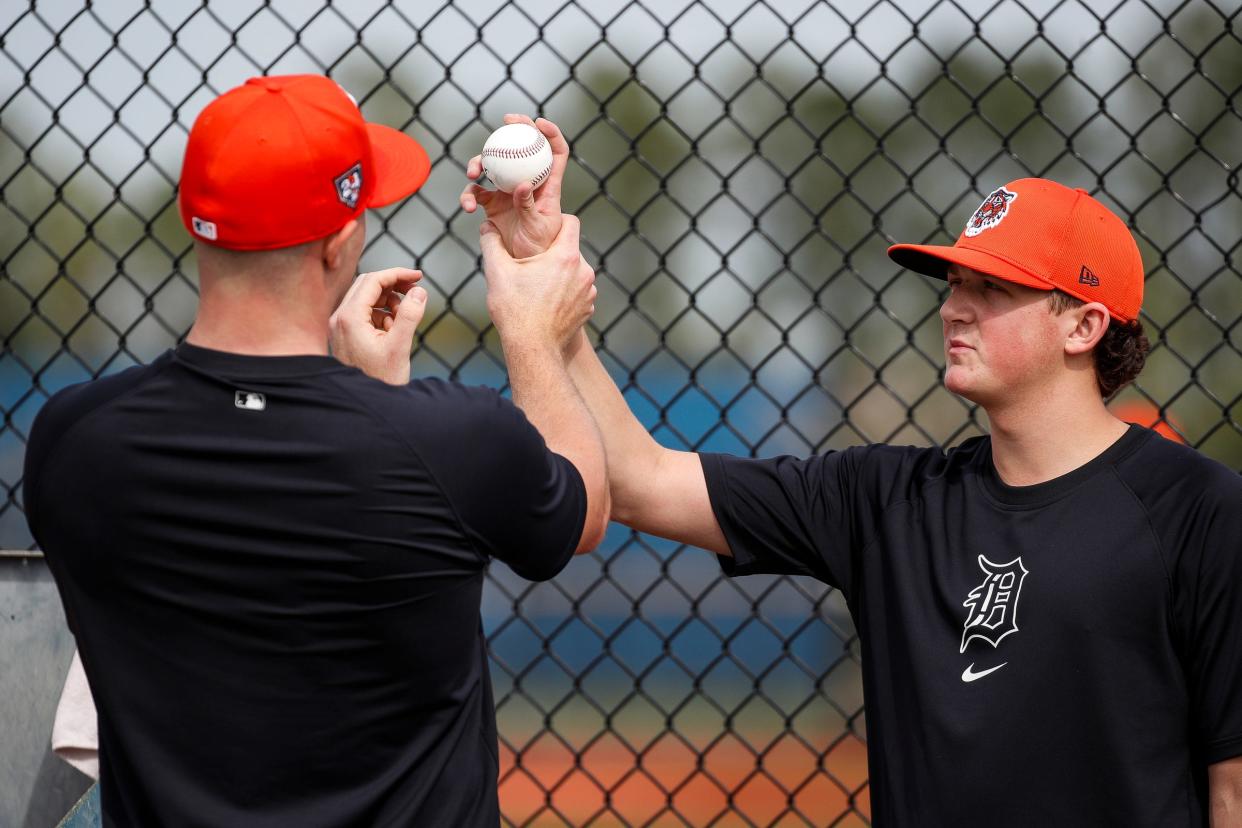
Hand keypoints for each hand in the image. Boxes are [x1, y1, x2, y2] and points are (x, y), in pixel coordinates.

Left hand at [329, 268, 426, 384]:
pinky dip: (381, 314)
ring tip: (403, 320)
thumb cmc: (381, 379)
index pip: (373, 280)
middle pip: (367, 284)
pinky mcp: (344, 334)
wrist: (364, 405)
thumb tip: (419, 291)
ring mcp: (339, 326)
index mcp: (349, 318)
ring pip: (366, 298)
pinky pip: (363, 313)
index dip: (398, 274)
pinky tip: (392, 332)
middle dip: (393, 285)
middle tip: (416, 292)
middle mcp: (339, 318)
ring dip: (388, 302)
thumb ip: (410, 315)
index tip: (419, 277)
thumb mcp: (400, 346)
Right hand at [461, 115, 567, 257]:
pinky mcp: (492, 204)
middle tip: (505, 121)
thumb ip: (529, 206)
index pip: (555, 153)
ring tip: (473, 172)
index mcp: (548, 186)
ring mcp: (508, 191)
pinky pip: (477, 192)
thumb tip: (522, 185)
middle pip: (523, 148)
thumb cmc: (539, 249)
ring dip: (480, 162)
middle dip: (516, 128)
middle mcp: (528, 183)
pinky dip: (469, 196)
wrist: (523, 267)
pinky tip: (466, 206)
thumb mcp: (538, 228)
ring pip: (494, 165)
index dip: (550, 134)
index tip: (537, 123)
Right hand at [480, 215, 594, 353]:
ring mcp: (588, 292)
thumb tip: (487, 226)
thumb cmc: (515, 310)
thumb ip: (492, 243)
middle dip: (553, 252)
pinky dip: (565, 293)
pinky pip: (578, 292)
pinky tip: (547, 302)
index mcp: (565, 256)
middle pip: (571, 249)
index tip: (542, 228)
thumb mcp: (497, 272)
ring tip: (538, 285)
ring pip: (575, 271)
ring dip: (560, 274)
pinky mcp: (588, 309)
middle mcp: (584, 271)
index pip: (570, 222)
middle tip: (533, 262)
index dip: (556, 221)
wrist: (533, 349)